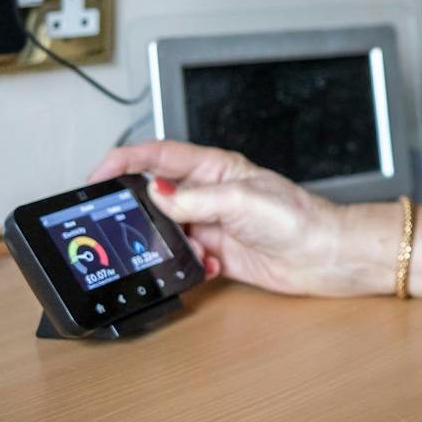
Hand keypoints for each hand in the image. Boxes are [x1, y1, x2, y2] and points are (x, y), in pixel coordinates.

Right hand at [86, 141, 366, 296]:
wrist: (324, 255)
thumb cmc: (296, 217)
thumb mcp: (241, 200)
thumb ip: (194, 198)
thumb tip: (155, 192)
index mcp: (215, 168)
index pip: (159, 156)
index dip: (124, 159)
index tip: (97, 173)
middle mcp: (210, 194)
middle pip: (157, 195)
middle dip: (140, 211)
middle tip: (125, 226)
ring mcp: (212, 224)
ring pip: (167, 231)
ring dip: (167, 244)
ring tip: (182, 249)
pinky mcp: (217, 253)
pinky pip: (185, 259)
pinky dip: (188, 266)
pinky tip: (207, 265)